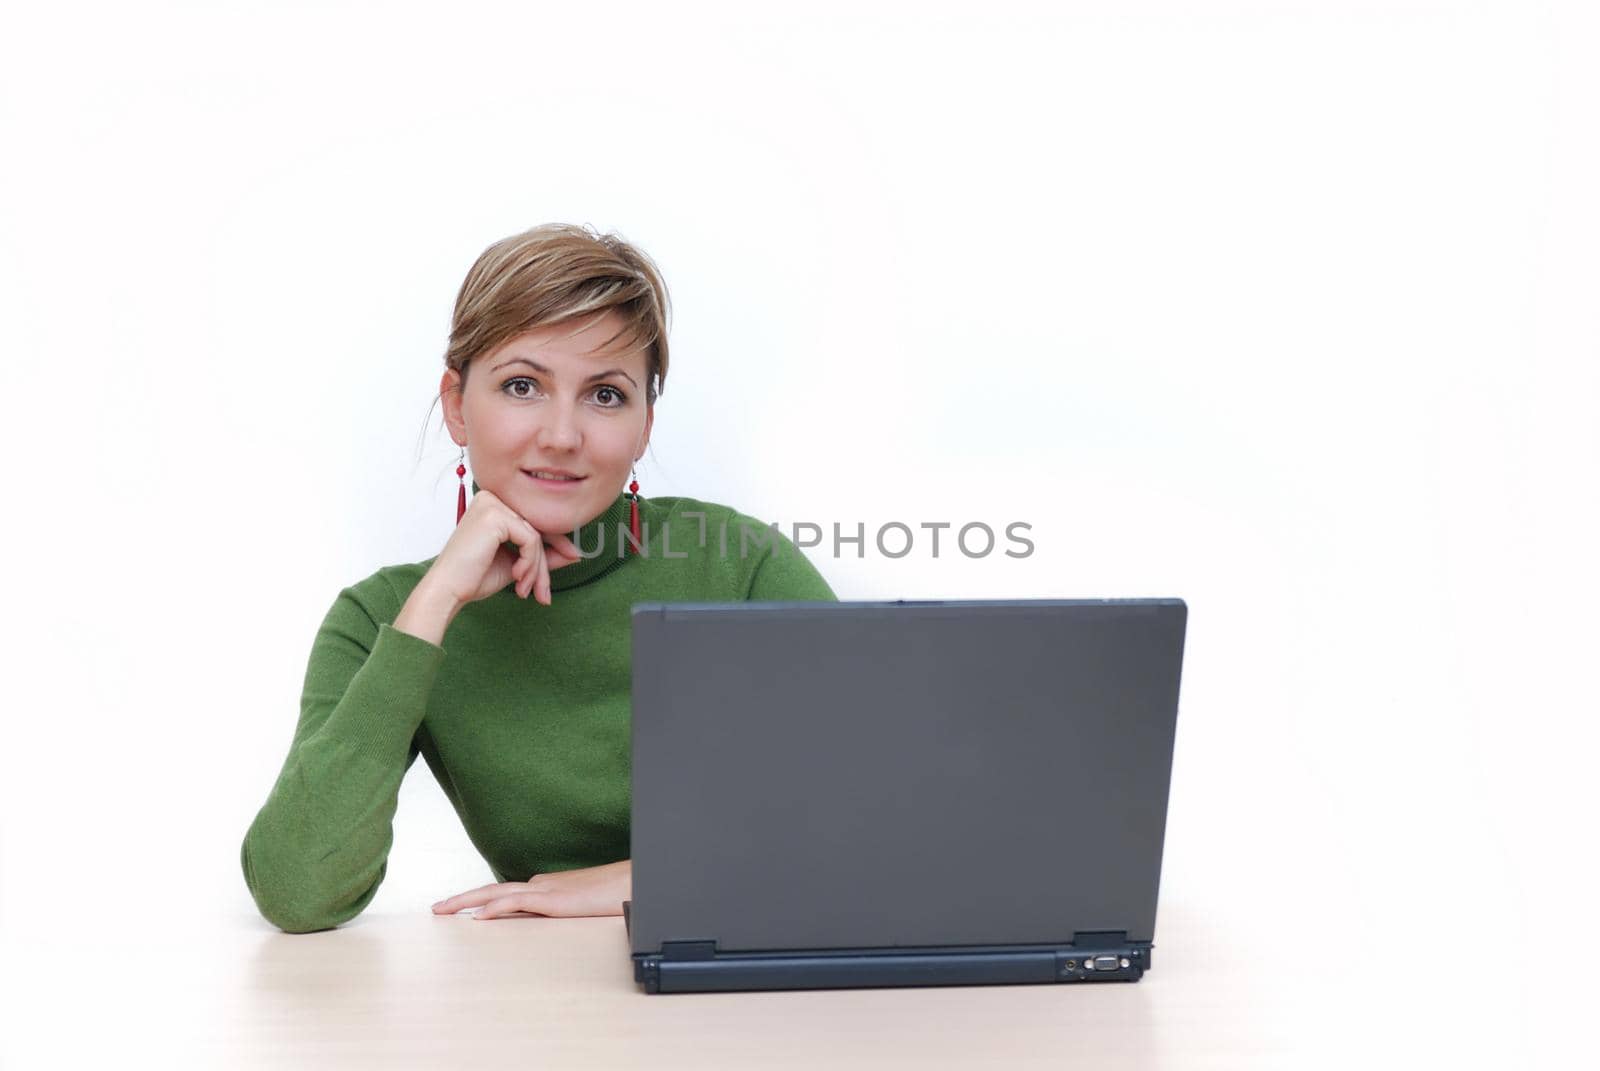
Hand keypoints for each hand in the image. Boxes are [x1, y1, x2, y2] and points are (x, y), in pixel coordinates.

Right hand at [427, 488, 583, 608]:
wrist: (448, 590)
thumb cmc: (474, 577)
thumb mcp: (517, 564)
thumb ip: (542, 556)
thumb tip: (575, 554)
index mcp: (494, 504)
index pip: (533, 521)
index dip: (556, 542)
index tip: (574, 558)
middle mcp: (492, 498)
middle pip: (536, 528)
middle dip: (545, 563)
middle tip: (545, 592)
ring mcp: (492, 504)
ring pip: (536, 536)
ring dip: (536, 569)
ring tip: (525, 589)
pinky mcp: (495, 516)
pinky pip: (531, 540)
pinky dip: (529, 563)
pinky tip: (517, 577)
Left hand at [431, 860, 631, 919]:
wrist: (636, 882)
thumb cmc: (615, 894)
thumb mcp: (582, 908)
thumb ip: (562, 912)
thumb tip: (549, 921)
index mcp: (546, 888)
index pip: (503, 894)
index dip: (478, 900)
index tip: (458, 909)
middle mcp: (541, 885)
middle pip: (492, 891)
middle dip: (462, 900)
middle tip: (436, 909)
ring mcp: (547, 890)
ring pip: (497, 894)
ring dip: (467, 902)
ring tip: (443, 910)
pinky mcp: (555, 899)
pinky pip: (519, 902)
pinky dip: (496, 908)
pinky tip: (479, 917)